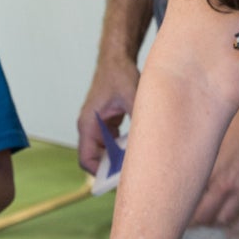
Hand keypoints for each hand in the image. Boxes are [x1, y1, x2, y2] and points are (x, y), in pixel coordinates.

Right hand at [75, 56, 138, 174]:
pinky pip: (114, 144)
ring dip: (120, 160)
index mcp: (88, 124)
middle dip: (113, 170)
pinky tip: (141, 148)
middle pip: (97, 160)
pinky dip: (125, 149)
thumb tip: (151, 138)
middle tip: (134, 176)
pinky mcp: (108, 124)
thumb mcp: (132, 96)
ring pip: (107, 154)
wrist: (117, 58)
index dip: (100, 173)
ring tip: (139, 164)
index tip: (119, 179)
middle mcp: (90, 128)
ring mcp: (99, 127)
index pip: (86, 159)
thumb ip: (139, 118)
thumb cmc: (119, 75)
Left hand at [189, 95, 238, 232]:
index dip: (179, 209)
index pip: (189, 201)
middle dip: (195, 221)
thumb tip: (177, 168)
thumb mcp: (208, 135)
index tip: (172, 210)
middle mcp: (227, 184)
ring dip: (214, 224)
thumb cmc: (237, 118)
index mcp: (210, 169)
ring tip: (206, 222)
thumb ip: (195, 156)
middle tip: (186, 220)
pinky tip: (231, 229)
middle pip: (205, 216)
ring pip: (225, 219)